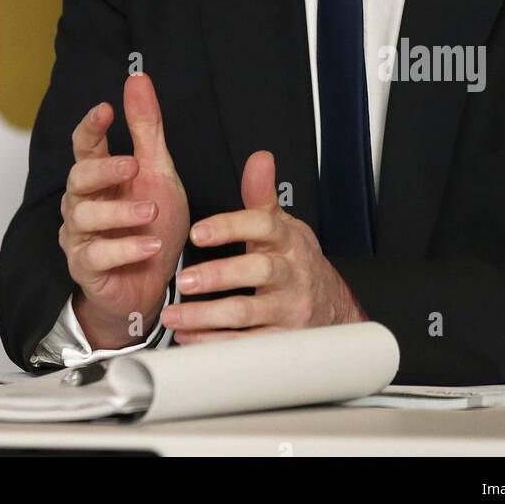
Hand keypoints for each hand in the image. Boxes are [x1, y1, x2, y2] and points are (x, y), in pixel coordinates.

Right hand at [60, 72, 189, 347]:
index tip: (105, 108)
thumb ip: (146, 128)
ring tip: (152, 213)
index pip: (85, 144)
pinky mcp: (86, 268)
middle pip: (78, 177)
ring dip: (121, 213)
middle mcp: (83, 202)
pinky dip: (126, 249)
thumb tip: (137, 78)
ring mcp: (80, 236)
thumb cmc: (152, 224)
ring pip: (85, 216)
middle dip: (104, 169)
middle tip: (133, 165)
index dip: (92, 125)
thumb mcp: (158, 171)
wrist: (153, 284)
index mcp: (100, 175)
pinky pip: (98, 255)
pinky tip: (151, 245)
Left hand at [160, 150, 367, 343]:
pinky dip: (215, 343)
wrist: (330, 305)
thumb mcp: (282, 224)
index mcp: (286, 240)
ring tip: (174, 315)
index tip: (197, 232)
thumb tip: (259, 159)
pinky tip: (189, 338)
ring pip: (246, 313)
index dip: (229, 226)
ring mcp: (287, 309)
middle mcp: (289, 273)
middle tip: (182, 279)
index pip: (261, 226)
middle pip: (256, 272)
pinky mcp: (281, 339)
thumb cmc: (294, 261)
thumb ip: (261, 194)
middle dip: (217, 276)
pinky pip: (246, 344)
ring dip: (206, 316)